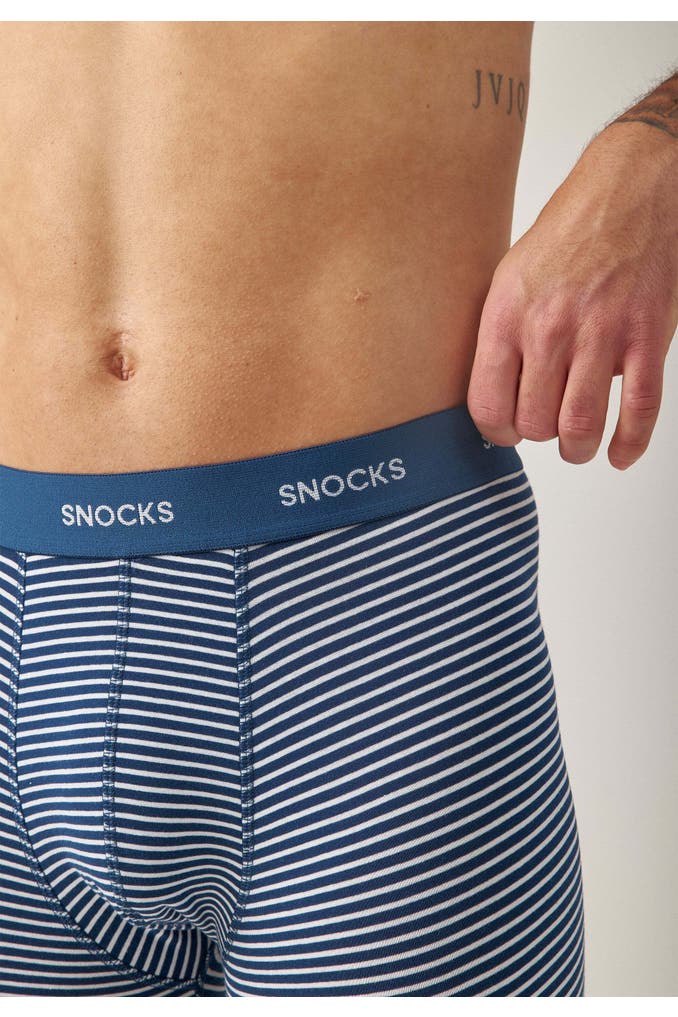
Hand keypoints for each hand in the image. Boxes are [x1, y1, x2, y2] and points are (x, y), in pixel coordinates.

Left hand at [467, 122, 677, 468]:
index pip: (488, 404)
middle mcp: (550, 328)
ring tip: (577, 446)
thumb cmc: (569, 231)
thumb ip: (501, 335)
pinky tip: (620, 454)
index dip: (496, 431)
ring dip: (577, 448)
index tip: (506, 431)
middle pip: (535, 421)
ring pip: (580, 425)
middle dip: (539, 435)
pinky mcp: (647, 336)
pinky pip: (638, 410)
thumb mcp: (510, 276)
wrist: (631, 188)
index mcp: (508, 314)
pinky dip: (629, 443)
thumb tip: (496, 391)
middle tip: (546, 428)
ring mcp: (601, 334)